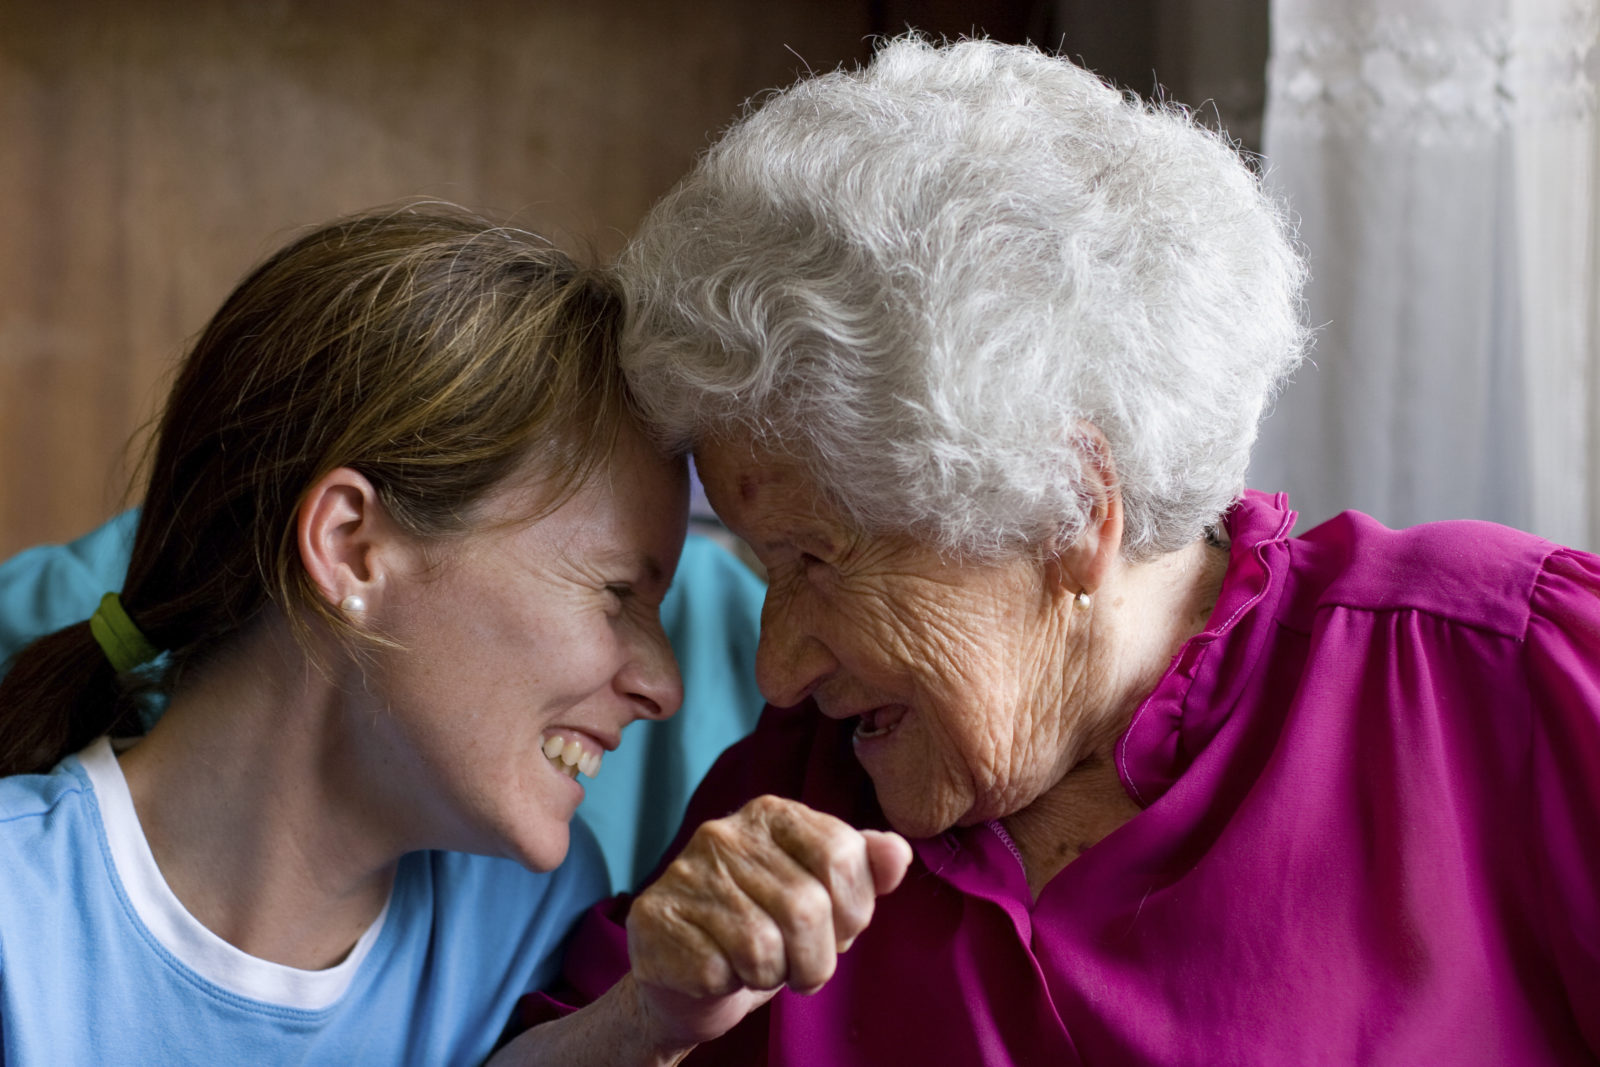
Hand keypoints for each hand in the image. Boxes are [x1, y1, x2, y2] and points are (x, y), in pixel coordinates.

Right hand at [624, 795, 911, 1050]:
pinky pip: (717, 971)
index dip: (851, 911)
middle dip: (815, 958)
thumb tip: (898, 852)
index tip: (835, 929)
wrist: (692, 980)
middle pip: (807, 906)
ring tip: (757, 968)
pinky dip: (728, 986)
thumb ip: (865, 868)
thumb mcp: (827, 898)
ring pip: (762, 946)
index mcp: (773, 814)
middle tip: (798, 966)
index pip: (842, 855)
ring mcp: (683, 873)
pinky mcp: (653, 918)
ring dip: (771, 976)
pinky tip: (717, 972)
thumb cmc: (768, 931)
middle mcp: (723, 833)